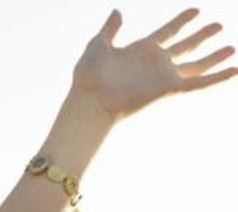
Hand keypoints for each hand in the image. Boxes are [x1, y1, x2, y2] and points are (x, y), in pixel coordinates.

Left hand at [71, 8, 236, 121]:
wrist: (92, 100)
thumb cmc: (89, 76)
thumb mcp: (98, 45)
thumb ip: (110, 29)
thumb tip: (117, 11)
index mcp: (140, 50)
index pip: (167, 31)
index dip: (182, 20)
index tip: (196, 10)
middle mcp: (156, 63)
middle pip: (186, 45)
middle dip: (202, 35)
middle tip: (219, 25)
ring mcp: (164, 76)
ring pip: (197, 64)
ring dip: (215, 56)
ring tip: (232, 47)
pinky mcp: (170, 88)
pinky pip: (200, 83)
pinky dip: (219, 77)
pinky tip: (236, 69)